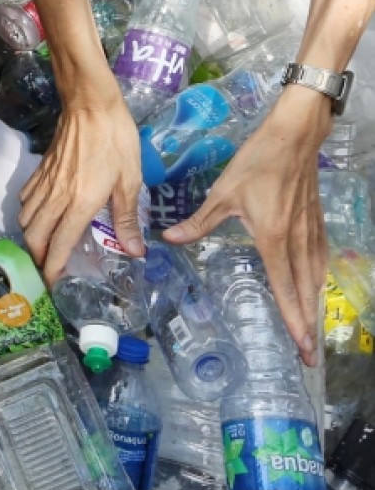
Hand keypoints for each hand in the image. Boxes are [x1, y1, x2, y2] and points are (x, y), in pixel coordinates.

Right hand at [19, 84, 144, 282]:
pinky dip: (28, 214)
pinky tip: (40, 215)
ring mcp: (44, 185)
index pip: (59, 246)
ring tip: (43, 245)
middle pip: (34, 238)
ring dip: (31, 238)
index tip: (54, 284)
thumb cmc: (115, 140)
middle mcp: (56, 199)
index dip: (53, 269)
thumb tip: (135, 251)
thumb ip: (127, 219)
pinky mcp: (40, 172)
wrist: (90, 105)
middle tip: (48, 267)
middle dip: (38, 258)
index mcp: (79, 204)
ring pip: (26, 221)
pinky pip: (26, 200)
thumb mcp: (130, 181)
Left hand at [162, 88, 330, 365]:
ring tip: (313, 330)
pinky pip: (319, 257)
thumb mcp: (222, 191)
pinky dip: (318, 278)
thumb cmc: (258, 161)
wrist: (295, 134)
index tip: (300, 343)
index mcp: (273, 237)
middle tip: (310, 355)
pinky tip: (316, 286)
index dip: (292, 317)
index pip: (283, 286)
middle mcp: (296, 239)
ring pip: (315, 276)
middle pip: (304, 290)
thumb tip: (169, 239)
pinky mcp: (315, 220)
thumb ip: (198, 221)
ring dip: (314, 304)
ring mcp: (310, 230)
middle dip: (307, 324)